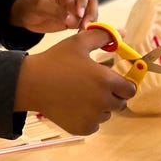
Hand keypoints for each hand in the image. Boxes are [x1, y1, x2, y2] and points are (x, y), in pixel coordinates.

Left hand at [10, 0, 97, 32]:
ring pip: (90, 14)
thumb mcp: (39, 5)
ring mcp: (73, 11)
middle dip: (91, 13)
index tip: (79, 13)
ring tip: (82, 32)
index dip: (83, 1)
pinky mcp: (72, 22)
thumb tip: (71, 19)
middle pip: (90, 3)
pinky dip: (85, 30)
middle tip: (85, 26)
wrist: (23, 15)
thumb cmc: (29, 5)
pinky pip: (83, 25)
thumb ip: (55, 11)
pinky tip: (80, 36)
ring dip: (90, 23)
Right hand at [15, 27, 135, 135]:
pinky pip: (94, 125)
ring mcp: (92, 117)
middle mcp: (102, 101)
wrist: (31, 84)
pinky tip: (74, 106)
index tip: (113, 81)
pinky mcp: (81, 128)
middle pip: (120, 103)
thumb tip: (122, 33)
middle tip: (95, 87)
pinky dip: (88, 118)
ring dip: (100, 107)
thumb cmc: (56, 61)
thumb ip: (103, 36)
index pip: (130, 90)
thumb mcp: (79, 43)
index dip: (124, 85)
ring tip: (81, 94)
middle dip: (113, 96)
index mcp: (106, 80)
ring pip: (106, 114)